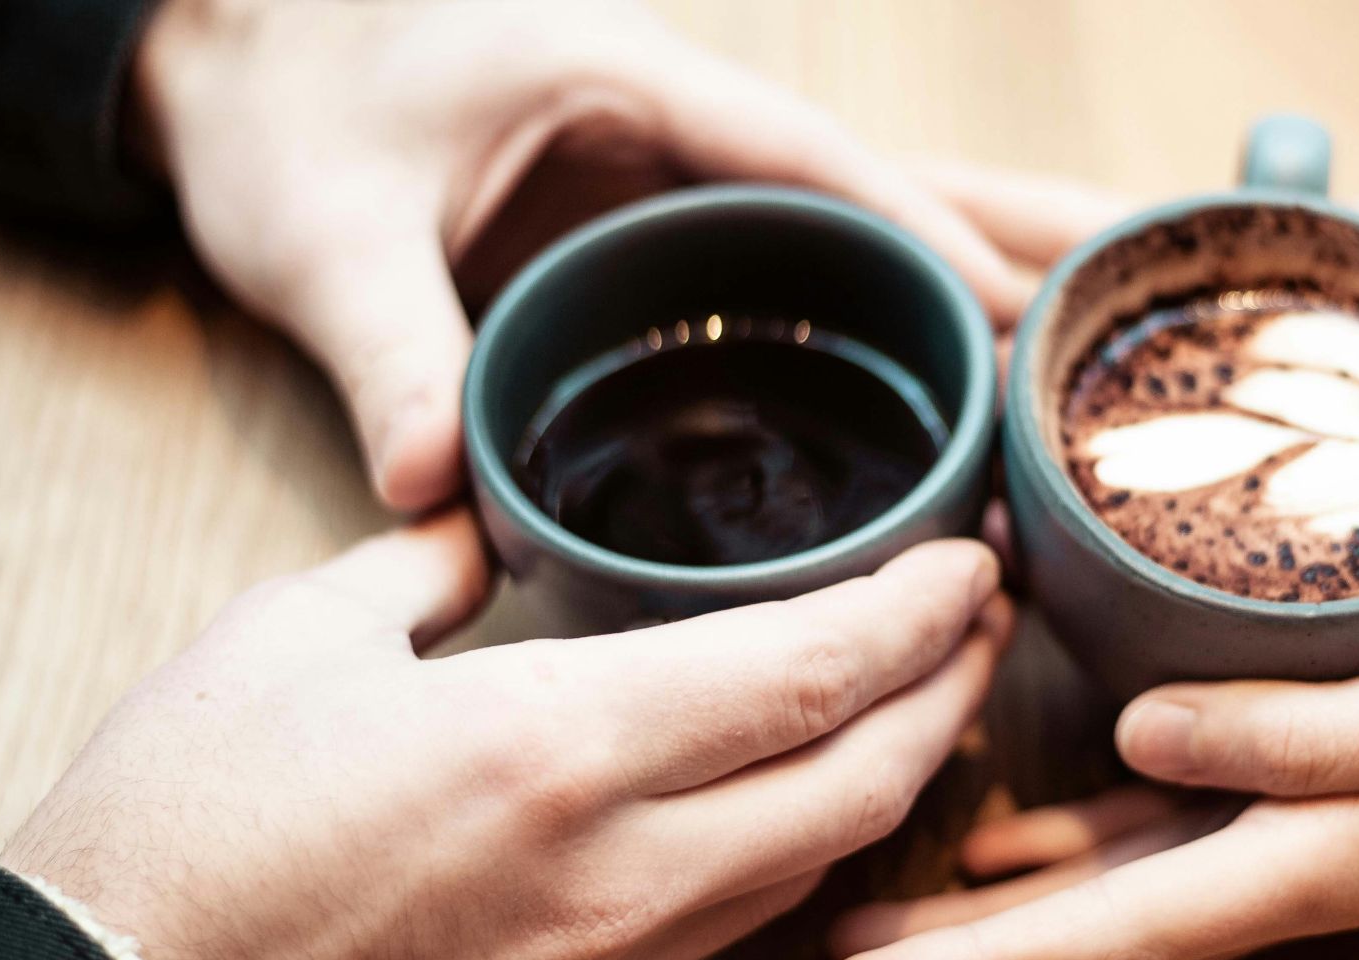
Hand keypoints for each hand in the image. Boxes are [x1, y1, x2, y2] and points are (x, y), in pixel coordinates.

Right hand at [0, 511, 1009, 959]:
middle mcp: (617, 871)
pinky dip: (792, 852)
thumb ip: (420, 571)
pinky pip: (728, 930)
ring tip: (912, 696)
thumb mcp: (288, 644)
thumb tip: (475, 535)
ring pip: (816, 864)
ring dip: (889, 775)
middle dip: (954, 692)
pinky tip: (784, 802)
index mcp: (555, 745)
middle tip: (982, 620)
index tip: (969, 557)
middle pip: (866, 782)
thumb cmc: (177, 836)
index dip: (922, 610)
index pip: (813, 670)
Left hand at [130, 0, 1025, 510]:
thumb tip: (431, 488)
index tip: (1019, 313)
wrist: (241, 72)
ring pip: (848, 231)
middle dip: (997, 244)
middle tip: (1117, 305)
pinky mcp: (653, 232)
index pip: (814, 162)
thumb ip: (386, 346)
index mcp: (629, 86)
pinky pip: (786, 273)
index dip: (927, 234)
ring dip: (955, 282)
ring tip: (1070, 358)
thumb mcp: (324, 228)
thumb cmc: (287, 110)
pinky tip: (925, 393)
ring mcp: (674, 179)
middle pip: (874, 190)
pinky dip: (868, 321)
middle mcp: (678, 128)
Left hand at [788, 544, 1358, 959]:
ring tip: (866, 947)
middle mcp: (1278, 857)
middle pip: (1070, 942)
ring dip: (978, 928)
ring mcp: (1288, 823)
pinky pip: (1154, 827)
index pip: (1095, 941)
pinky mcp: (1306, 772)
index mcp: (1303, 860)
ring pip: (1095, 893)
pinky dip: (1065, 846)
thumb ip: (1298, 740)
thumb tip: (1131, 744)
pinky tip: (1003, 841)